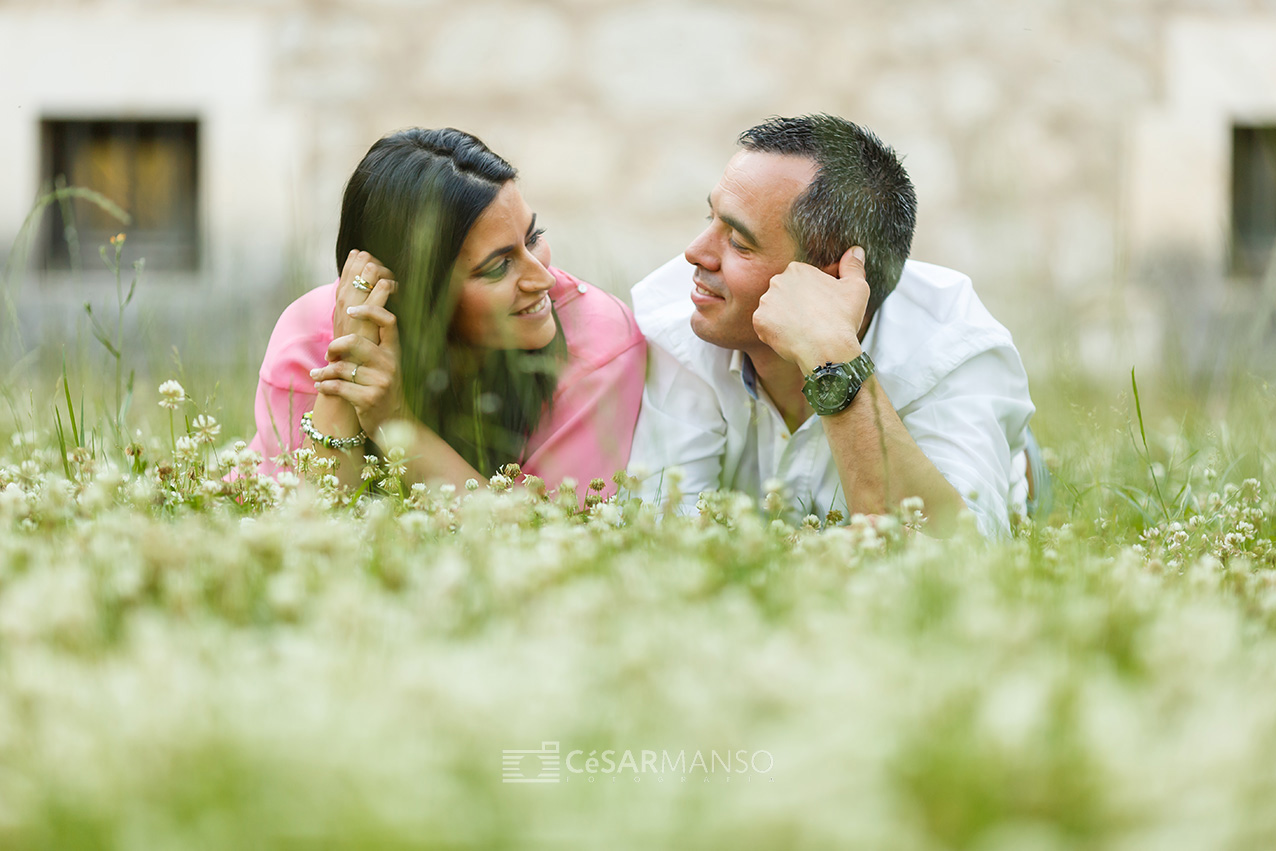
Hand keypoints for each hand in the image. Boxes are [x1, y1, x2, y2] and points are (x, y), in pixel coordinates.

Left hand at [311, 299, 404, 436]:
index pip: (388, 322)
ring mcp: (381, 382)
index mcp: (394, 353)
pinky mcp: (369, 399)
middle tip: (328, 355)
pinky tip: (320, 386)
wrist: (393, 424)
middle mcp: (390, 365)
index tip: (351, 311)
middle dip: (334, 347)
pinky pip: (338, 387)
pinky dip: (324, 386)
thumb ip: (370, 350)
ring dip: (323, 372)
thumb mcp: (384, 368)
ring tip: (316, 375)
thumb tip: (343, 333)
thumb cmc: (382, 391)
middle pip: (355, 342)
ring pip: (341, 367)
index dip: (370, 310)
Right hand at [333, 250, 396, 344]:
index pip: (348, 268)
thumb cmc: (354, 348)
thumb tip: (364, 287)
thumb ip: (356, 306)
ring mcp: (355, 304)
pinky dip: (392, 284)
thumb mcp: (350, 323)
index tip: (371, 266)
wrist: (349, 368)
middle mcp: (345, 298)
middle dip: (375, 263)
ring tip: (391, 284)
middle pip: (360, 262)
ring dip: (385, 272)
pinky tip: (395, 291)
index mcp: (340, 299)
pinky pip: (383, 286)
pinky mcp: (369, 311)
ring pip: (371, 270)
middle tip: (384, 274)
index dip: (360, 261)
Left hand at [753, 246, 868, 373]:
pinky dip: (775, 333)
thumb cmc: (842, 320)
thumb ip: (853, 266)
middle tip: (811, 320)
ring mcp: (766, 301)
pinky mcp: (759, 321)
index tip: (820, 308)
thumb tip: (856, 251)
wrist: (827, 349)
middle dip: (795, 305)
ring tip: (802, 330)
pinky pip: (765, 326)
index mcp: (797, 269)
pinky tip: (791, 337)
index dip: (811, 296)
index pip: (800, 281)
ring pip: (774, 310)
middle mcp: (777, 281)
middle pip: (784, 293)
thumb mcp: (856, 287)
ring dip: (783, 319)